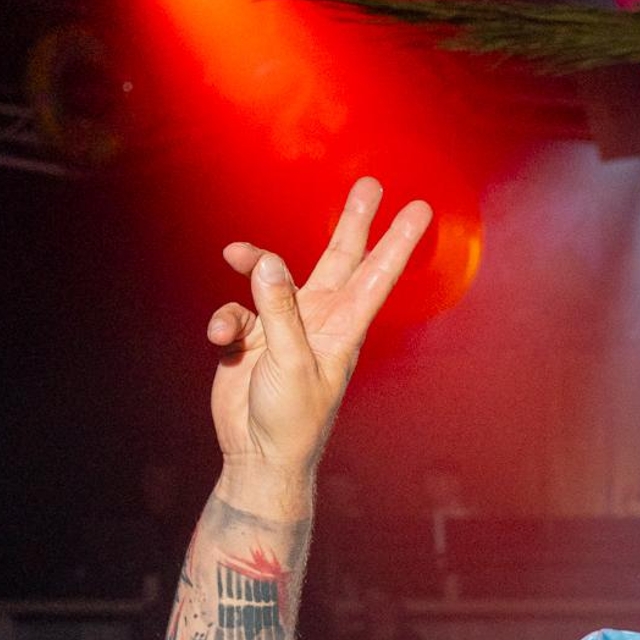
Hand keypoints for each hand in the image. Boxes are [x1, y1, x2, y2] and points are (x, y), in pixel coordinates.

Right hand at [208, 178, 432, 496]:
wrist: (258, 456)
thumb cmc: (291, 419)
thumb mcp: (288, 361)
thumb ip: (278, 310)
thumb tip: (266, 261)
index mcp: (343, 326)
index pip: (376, 273)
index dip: (398, 240)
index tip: (421, 209)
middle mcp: (318, 319)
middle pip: (338, 257)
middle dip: (353, 221)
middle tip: (370, 183)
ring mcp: (284, 326)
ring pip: (270, 276)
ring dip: (252, 263)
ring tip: (233, 255)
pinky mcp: (252, 338)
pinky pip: (235, 310)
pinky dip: (224, 319)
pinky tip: (219, 339)